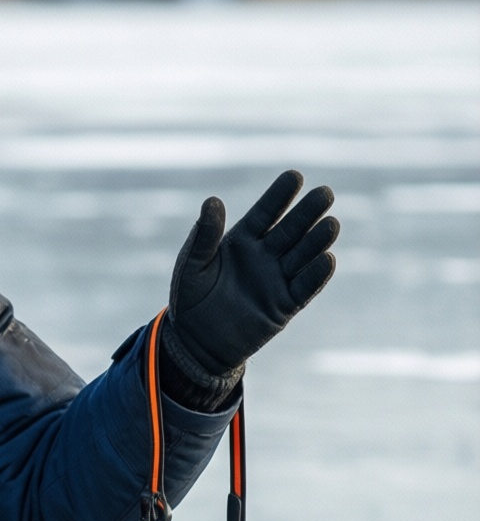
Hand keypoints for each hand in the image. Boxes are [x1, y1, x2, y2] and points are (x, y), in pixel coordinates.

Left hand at [166, 170, 338, 378]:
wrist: (196, 343)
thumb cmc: (190, 299)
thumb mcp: (192, 266)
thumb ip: (203, 237)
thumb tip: (212, 201)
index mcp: (243, 240)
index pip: (265, 213)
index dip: (280, 196)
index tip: (294, 177)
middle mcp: (265, 255)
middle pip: (291, 229)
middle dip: (308, 212)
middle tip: (325, 194)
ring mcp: (277, 279)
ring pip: (303, 255)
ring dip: (317, 240)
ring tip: (330, 224)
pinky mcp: (285, 305)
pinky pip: (305, 288)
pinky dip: (316, 275)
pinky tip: (326, 259)